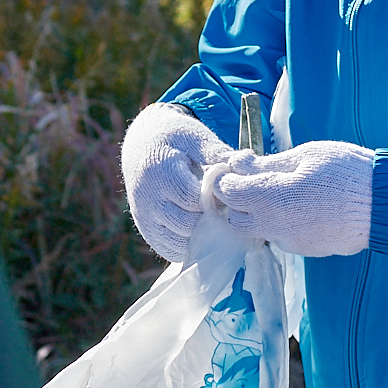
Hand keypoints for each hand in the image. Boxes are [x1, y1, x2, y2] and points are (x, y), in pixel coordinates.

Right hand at [122, 103, 242, 262]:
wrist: (142, 143)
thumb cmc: (176, 138)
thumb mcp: (197, 138)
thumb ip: (219, 155)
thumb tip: (244, 170)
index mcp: (160, 172)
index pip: (193, 199)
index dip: (216, 200)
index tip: (226, 192)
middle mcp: (147, 198)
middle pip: (187, 224)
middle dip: (211, 220)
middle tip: (223, 208)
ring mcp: (143, 217)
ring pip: (179, 243)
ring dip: (201, 236)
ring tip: (212, 217)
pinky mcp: (145, 230)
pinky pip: (169, 250)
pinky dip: (188, 245)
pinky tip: (200, 229)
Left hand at [206, 140, 375, 257]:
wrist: (383, 205)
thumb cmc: (345, 172)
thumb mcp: (304, 155)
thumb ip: (266, 163)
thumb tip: (238, 163)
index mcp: (269, 198)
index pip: (226, 192)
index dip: (223, 178)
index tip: (233, 168)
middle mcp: (274, 226)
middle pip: (234, 220)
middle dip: (236, 202)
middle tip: (252, 181)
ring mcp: (290, 242)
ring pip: (259, 230)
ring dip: (260, 214)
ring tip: (285, 192)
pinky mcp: (306, 250)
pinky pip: (282, 236)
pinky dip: (283, 223)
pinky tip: (304, 207)